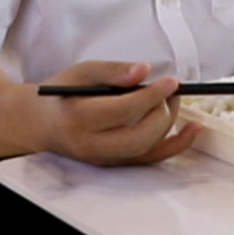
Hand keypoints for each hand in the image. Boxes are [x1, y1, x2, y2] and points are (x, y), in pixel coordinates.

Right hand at [37, 61, 199, 165]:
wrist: (41, 124)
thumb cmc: (62, 95)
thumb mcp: (82, 72)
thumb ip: (113, 70)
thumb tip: (145, 70)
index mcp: (79, 118)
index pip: (123, 110)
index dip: (152, 95)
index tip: (171, 81)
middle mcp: (90, 145)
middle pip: (138, 137)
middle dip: (163, 113)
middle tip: (171, 91)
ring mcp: (103, 160)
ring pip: (146, 151)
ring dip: (170, 127)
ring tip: (174, 101)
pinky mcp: (114, 164)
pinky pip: (148, 160)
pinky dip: (174, 146)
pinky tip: (192, 129)